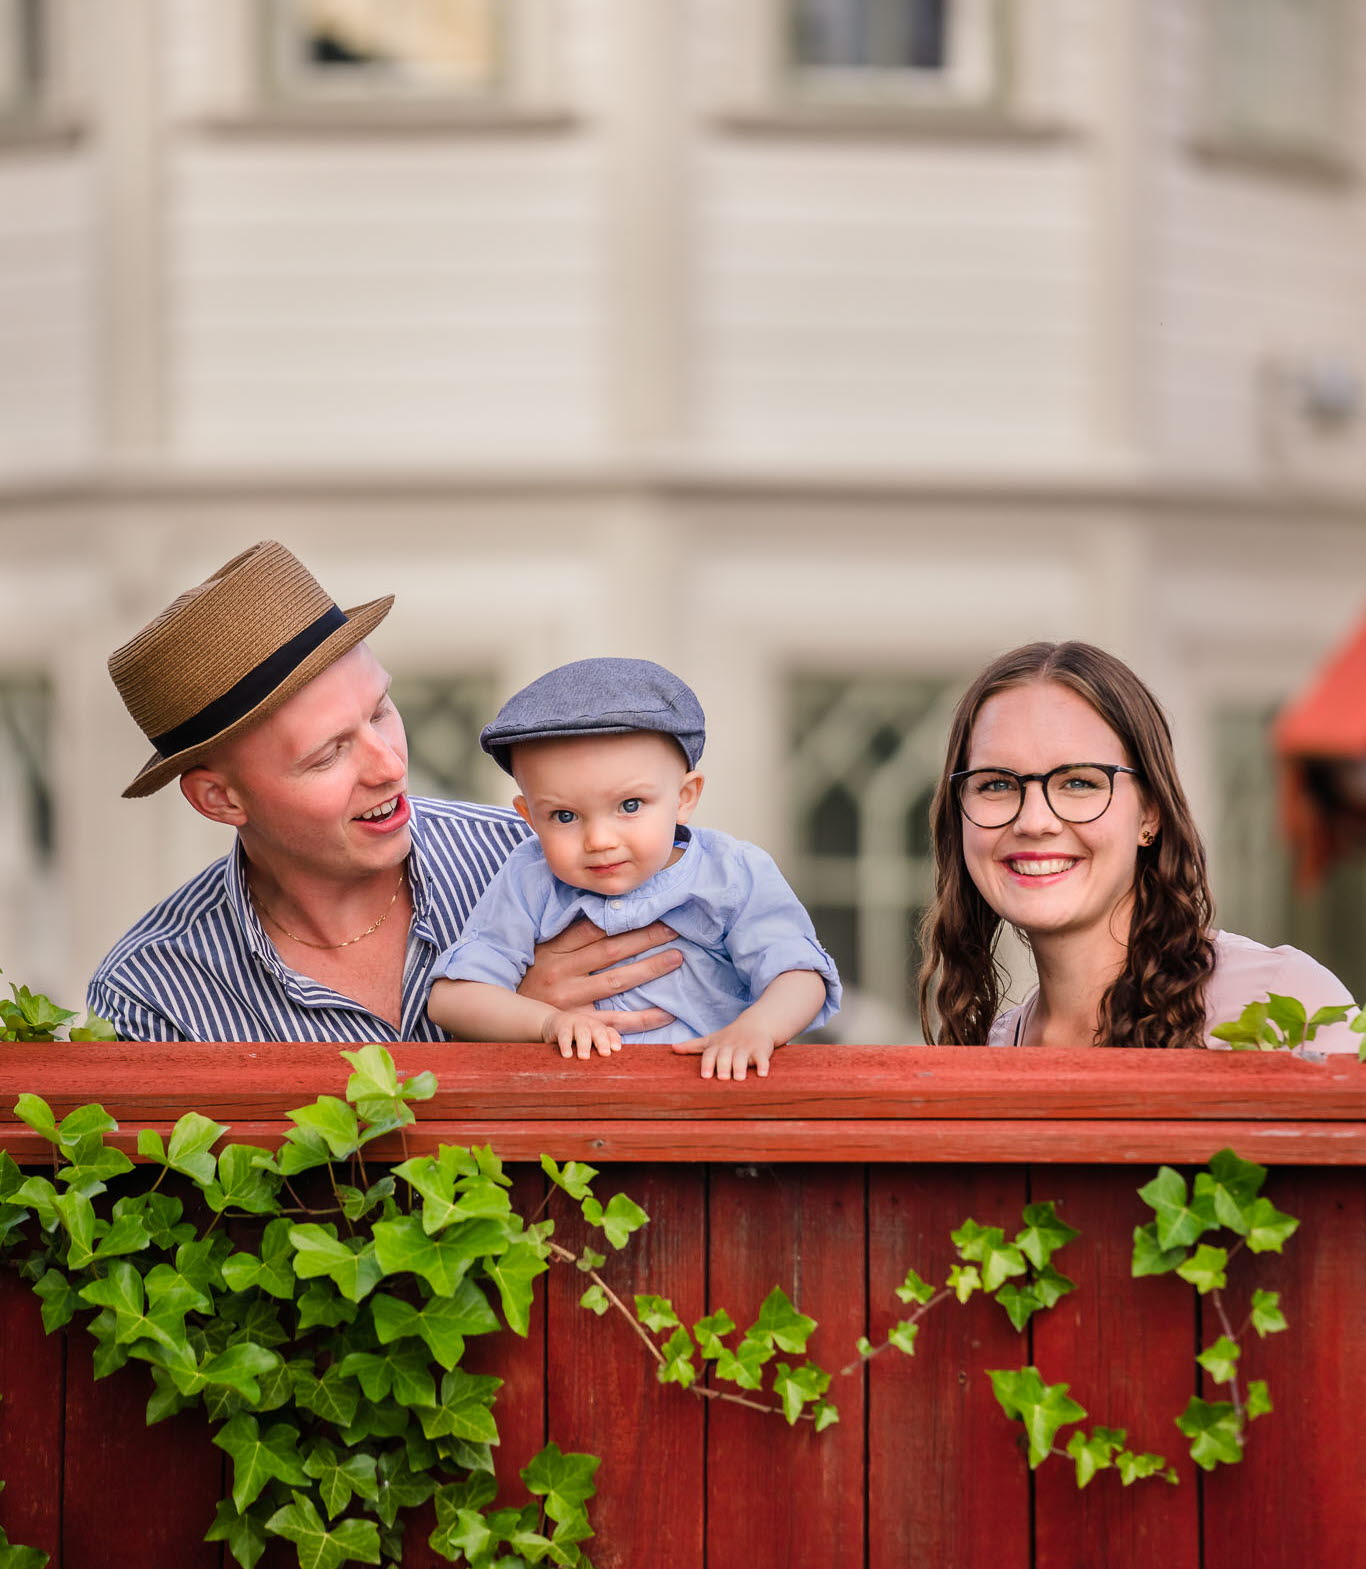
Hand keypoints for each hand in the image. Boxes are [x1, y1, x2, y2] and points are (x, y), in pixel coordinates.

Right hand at [519, 917, 680, 1030]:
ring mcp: (570, 1001)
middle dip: (645, 938)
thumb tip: (602, 908)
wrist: (502, 1012)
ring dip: (649, 969)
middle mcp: (562, 973)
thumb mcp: (540, 948)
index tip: (649, 907)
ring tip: (676, 958)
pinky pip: (615, 1022)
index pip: (593, 928)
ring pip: (616, 982)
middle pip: (611, 951)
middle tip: (674, 928)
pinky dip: (643, 1018)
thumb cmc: (528, 975)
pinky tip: (668, 1013)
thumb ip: (568, 932)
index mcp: (554, 949)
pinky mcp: (577, 1025)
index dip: (623, 917)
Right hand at [541, 1008, 622, 1060]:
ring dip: (584, 1044)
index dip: (614, 1039)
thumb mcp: (588, 1041)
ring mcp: (576, 1023)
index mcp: (599, 1028)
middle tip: (605, 1053)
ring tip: (584, 1057)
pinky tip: (567, 1055)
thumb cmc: (575, 1037)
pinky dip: (565, 1045)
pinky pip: (564, 1035)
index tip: (616, 1049)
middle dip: (602, 1042)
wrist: (552, 1023)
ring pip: (582, 1033)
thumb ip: (597, 1051)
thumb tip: (606, 1075)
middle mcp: (590, 1024)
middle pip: (598, 1031)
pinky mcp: (561, 1026)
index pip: (610, 1032)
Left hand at [671, 1022, 775, 1080]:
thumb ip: (693, 1046)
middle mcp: (731, 1047)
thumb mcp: (711, 1040)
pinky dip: (763, 1065)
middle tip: (722, 1077)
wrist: (756, 1024)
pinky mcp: (761, 1050)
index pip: (710, 1054)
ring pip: (742, 1057)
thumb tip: (672, 1048)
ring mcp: (746, 1048)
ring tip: (739, 1078)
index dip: (707, 1064)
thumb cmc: (729, 1037)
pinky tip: (762, 1074)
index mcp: (718, 1046)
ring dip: (741, 1067)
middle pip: (726, 1056)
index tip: (705, 1076)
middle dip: (724, 1066)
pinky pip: (762, 1058)